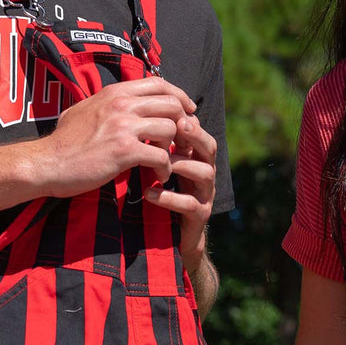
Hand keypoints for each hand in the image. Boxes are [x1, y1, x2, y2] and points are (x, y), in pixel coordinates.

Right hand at [31, 77, 195, 197]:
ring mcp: (123, 126)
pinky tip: (158, 177)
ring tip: (167, 162)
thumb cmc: (63, 142)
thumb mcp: (84, 110)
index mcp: (114, 93)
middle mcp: (121, 104)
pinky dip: (165, 169)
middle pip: (171, 104)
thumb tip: (120, 100)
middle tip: (182, 142)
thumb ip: (107, 103)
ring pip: (171, 128)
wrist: (45, 163)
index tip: (187, 111)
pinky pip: (161, 156)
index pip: (158, 83)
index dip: (179, 96)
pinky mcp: (124, 151)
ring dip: (175, 148)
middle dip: (183, 124)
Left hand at [146, 111, 217, 269]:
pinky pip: (190, 204)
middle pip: (209, 147)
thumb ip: (155, 143)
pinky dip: (169, 198)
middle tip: (178, 124)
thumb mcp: (157, 165)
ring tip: (160, 161)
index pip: (197, 130)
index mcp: (195, 157)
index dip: (185, 117)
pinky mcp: (199, 216)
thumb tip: (135, 111)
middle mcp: (205, 172)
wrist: (170, 237)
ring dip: (182, 164)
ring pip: (204, 173)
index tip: (165, 107)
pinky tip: (149, 194)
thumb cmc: (161, 193)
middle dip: (195, 134)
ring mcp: (205, 195)